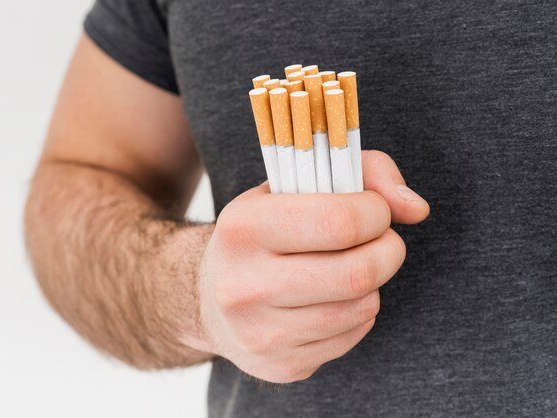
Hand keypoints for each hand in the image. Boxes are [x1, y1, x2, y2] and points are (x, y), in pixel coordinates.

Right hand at [193, 151, 429, 382]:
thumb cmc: (262, 232)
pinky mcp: (281, 365)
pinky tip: (334, 296)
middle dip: (388, 250)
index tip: (373, 209)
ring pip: (362, 306)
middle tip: (380, 239)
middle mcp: (244, 285)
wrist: (208, 296)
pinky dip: (358, 311)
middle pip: (357, 272)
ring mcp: (261, 333)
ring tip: (351, 265)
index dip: (376, 212)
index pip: (339, 222)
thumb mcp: (294, 184)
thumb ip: (363, 172)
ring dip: (373, 281)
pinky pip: (353, 335)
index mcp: (243, 228)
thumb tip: (416, 208)